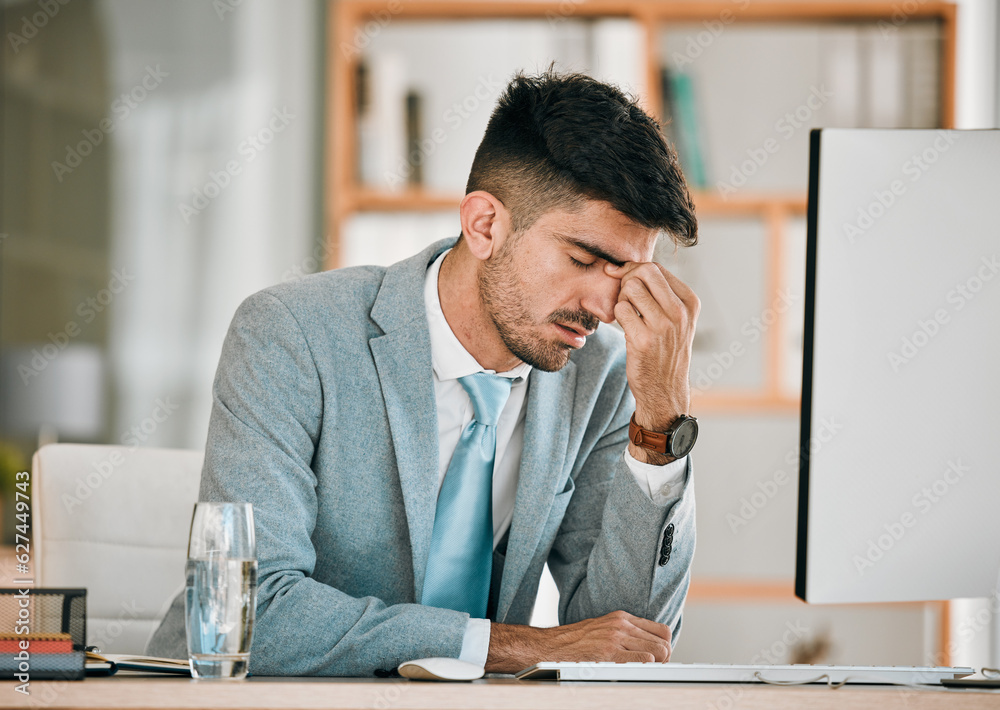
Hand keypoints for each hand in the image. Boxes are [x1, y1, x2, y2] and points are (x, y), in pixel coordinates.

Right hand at [485, 610, 671, 672]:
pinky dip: (644, 668)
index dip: (665, 647)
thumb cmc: (576, 641)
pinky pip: (643, 661)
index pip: (661, 630)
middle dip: (664, 659)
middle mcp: (621, 625)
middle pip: (664, 642)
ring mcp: (616, 638)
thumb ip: (625, 632)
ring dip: (656, 666)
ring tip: (643, 672)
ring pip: (658, 652)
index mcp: (622, 617)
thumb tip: (648, 647)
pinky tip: (633, 672)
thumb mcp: (604, 628)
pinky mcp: (609, 653)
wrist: (551, 646)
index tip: (659, 659)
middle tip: (654, 669)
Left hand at [604, 262, 698, 462]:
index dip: (633, 270)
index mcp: (690, 302)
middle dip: (627, 280)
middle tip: (624, 298)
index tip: (622, 279)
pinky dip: (618, 317)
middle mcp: (680, 312)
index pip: (656, 268)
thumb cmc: (664, 349)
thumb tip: (620, 267)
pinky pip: (621, 311)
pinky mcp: (644, 340)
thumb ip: (657, 292)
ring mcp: (664, 326)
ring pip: (630, 289)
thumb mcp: (675, 319)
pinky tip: (626, 329)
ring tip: (628, 317)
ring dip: (622, 300)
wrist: (665, 389)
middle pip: (643, 273)